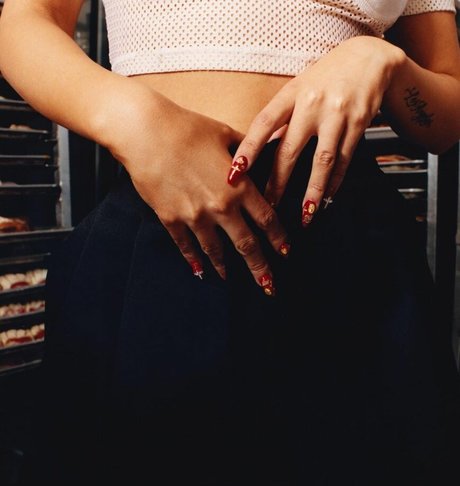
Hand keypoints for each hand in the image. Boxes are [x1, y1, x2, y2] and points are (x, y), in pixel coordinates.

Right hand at [110, 90, 288, 294]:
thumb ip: (249, 148)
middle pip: (246, 245)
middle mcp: (220, 208)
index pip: (266, 220)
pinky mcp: (171, 219)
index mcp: (238, 187)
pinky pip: (185, 246)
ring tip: (230, 278)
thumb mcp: (225, 133)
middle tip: (268, 285)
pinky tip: (199, 270)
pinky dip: (193, 260)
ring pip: (216, 250)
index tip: (285, 252)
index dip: (278, 238)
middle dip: (260, 267)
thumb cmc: (187, 128)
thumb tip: (272, 142)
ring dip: (225, 267)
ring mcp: (195, 217)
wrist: (145, 133)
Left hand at [229, 36, 403, 224]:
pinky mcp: (358, 123)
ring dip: (313, 191)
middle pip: (290, 149)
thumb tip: (260, 150)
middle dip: (278, 182)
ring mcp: (337, 114)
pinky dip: (335, 182)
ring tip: (306, 215)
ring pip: (322, 160)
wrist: (368, 58)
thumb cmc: (325, 77)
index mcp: (291, 93)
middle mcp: (312, 103)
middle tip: (269, 206)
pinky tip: (327, 198)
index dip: (248, 149)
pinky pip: (345, 159)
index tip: (235, 172)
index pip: (263, 123)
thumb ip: (281, 118)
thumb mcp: (298, 88)